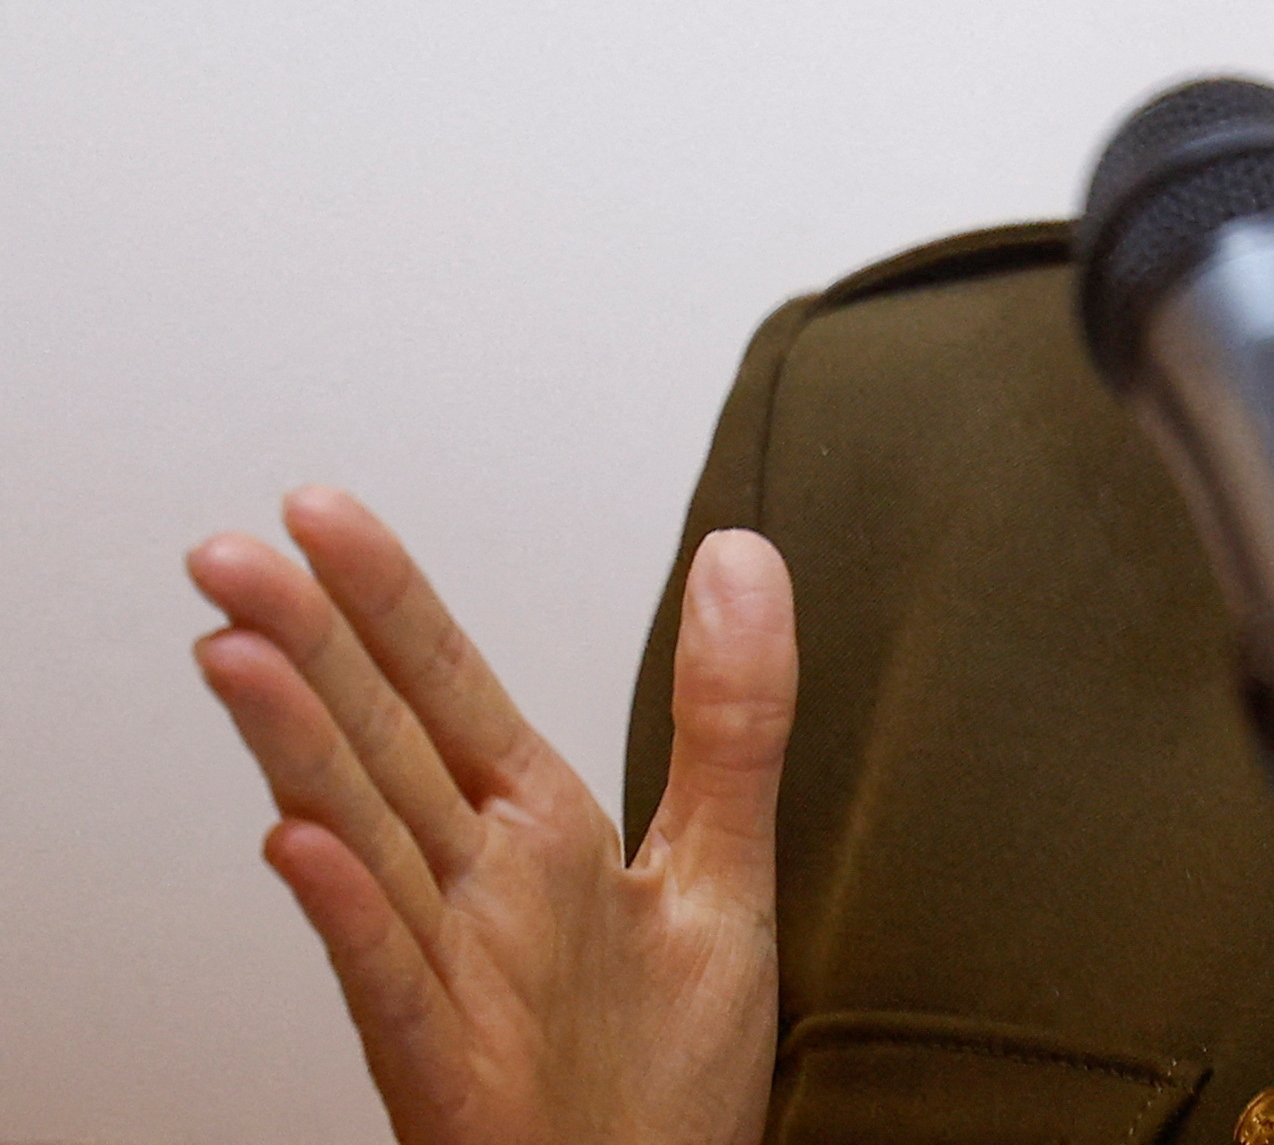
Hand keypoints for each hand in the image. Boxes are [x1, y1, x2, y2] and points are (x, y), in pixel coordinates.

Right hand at [187, 489, 792, 1144]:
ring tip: (236, 655)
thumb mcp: (728, 867)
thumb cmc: (672, 1073)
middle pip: (379, 744)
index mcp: (536, 833)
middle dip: (306, 645)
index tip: (317, 510)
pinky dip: (347, 911)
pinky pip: (389, 979)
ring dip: (297, 748)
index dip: (387, 600)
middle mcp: (477, 891)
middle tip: (225, 554)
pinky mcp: (449, 1069)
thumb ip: (732, 713)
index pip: (446, 690)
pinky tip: (300, 843)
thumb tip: (739, 551)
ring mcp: (451, 976)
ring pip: (360, 840)